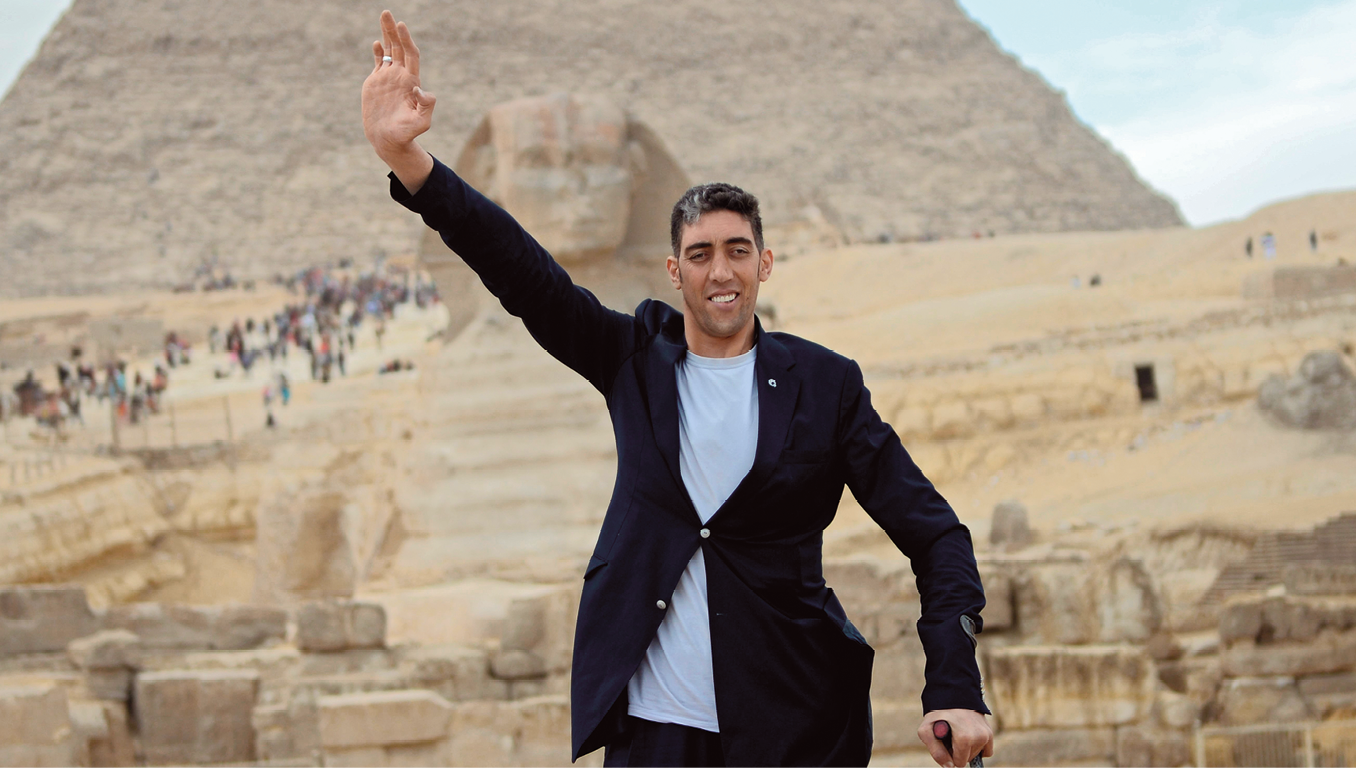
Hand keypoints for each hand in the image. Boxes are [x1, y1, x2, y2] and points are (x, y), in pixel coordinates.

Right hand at [361, 10, 434, 191]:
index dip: (407, 40)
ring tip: (384, 16)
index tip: (402, 26)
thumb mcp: (421, 122)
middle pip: (399, 48)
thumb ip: (425, 106)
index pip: (411, 55)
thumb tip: (420, 88)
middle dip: (394, 31)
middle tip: (388, 13)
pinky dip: (378, 52)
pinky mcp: (376, 84)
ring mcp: (388, 79)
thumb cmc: (407, 134)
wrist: (389, 140)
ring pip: (388, 51)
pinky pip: (378, 63)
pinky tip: (376, 43)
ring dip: (386, 35)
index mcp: (411, 82)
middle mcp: (401, 77)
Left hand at [918, 709, 993, 767]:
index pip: (959, 763)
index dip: (950, 755)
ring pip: (975, 754)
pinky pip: (986, 751)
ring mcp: (986, 734)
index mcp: (965, 739)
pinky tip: (969, 736)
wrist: (952, 695)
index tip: (945, 742)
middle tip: (951, 735)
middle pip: (967, 759)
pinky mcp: (989, 732)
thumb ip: (936, 752)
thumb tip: (950, 767)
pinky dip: (978, 747)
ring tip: (958, 731)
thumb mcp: (926, 731)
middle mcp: (979, 737)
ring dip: (967, 748)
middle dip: (958, 751)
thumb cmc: (938, 714)